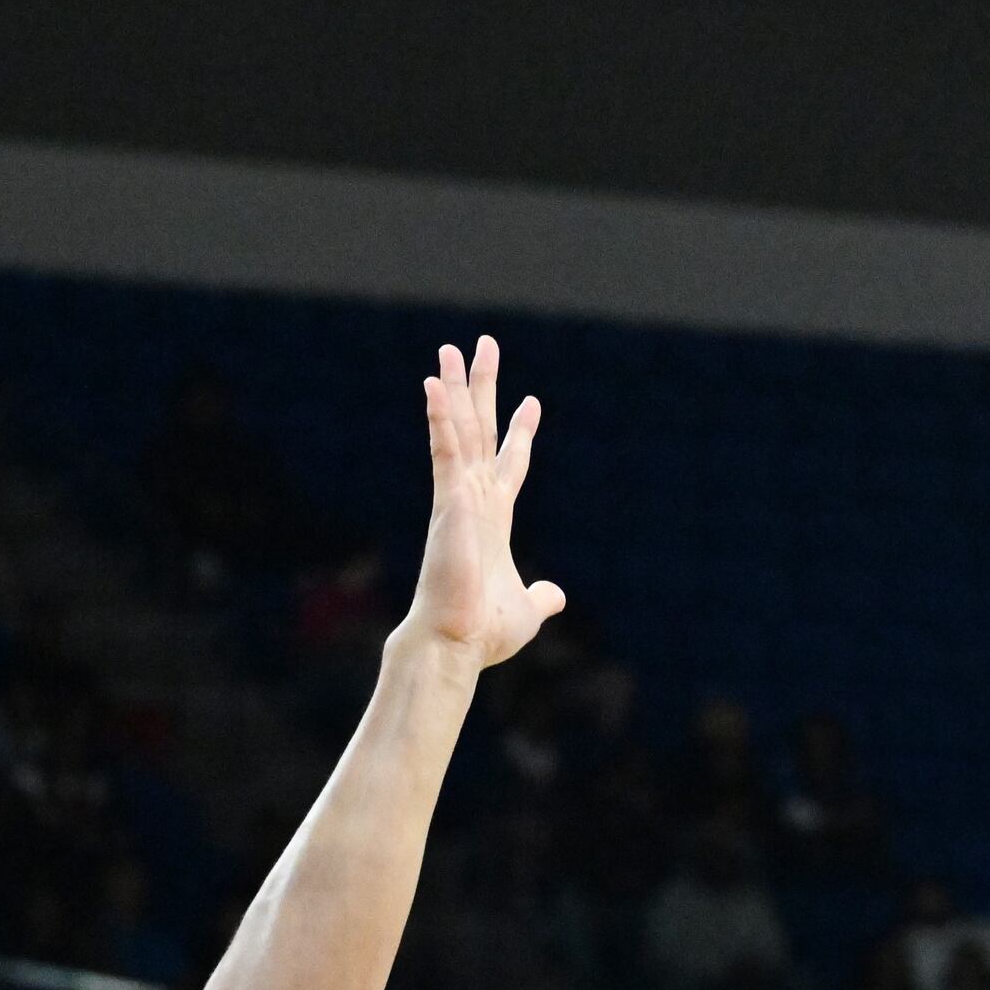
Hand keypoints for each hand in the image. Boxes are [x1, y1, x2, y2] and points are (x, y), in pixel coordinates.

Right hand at [406, 337, 564, 666]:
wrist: (456, 643)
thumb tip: (556, 596)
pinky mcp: (448, 502)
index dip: (520, 434)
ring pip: (458, 431)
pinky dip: (439, 418)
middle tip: (485, 346)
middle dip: (482, 389)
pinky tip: (433, 386)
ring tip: (452, 349)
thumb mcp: (528, 608)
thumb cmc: (483, 630)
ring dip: (455, 389)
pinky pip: (444, 450)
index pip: (508, 465)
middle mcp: (474, 500)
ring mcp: (459, 497)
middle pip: (479, 431)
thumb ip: (542, 596)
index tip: (531, 402)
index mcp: (493, 519)